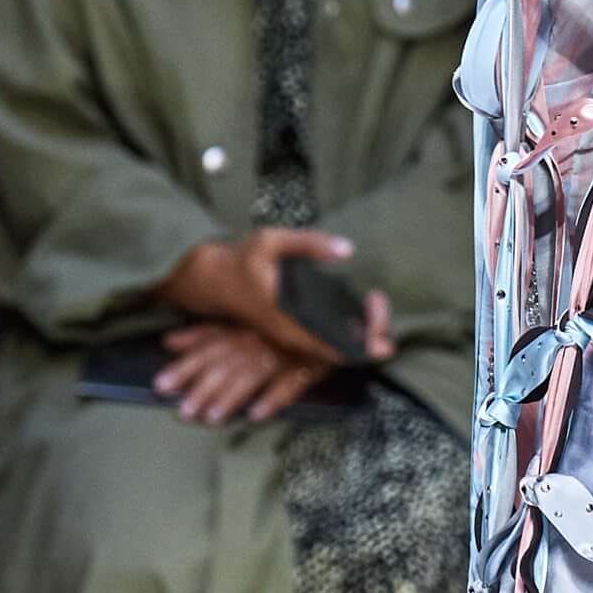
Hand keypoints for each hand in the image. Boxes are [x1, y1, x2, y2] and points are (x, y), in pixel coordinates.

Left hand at [151, 318, 327, 424]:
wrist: (330, 313)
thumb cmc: (280, 319)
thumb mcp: (242, 321)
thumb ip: (206, 333)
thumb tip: (167, 341)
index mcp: (241, 329)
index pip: (208, 349)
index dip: (184, 367)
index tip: (160, 385)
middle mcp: (258, 341)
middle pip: (225, 366)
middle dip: (202, 390)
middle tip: (182, 414)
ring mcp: (283, 354)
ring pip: (252, 377)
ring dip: (231, 398)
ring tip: (211, 419)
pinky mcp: (308, 367)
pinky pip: (289, 385)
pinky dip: (273, 399)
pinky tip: (256, 415)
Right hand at [160, 220, 395, 365]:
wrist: (212, 281)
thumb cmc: (242, 259)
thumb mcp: (273, 241)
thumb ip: (309, 244)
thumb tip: (346, 249)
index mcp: (288, 318)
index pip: (333, 343)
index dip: (363, 341)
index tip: (381, 325)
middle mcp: (291, 335)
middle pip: (340, 351)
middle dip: (369, 336)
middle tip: (380, 310)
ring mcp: (291, 338)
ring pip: (333, 349)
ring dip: (359, 336)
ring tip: (374, 311)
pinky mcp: (291, 335)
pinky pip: (324, 343)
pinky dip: (345, 334)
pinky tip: (358, 316)